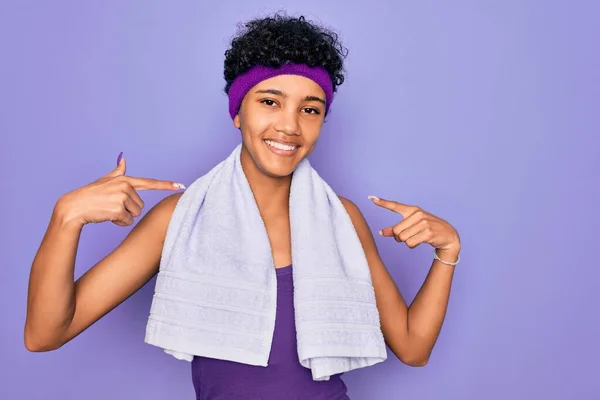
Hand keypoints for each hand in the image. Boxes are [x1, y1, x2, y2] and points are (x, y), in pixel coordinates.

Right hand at [55, 152, 185, 226]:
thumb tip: (123, 157)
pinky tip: (106, 216)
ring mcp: (121, 198)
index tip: (181, 185)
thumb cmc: (90, 194)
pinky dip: (118, 222)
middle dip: (127, 209)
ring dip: (123, 216)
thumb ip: (118, 172)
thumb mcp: (105, 180)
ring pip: (134, 214)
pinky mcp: (117, 210)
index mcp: (124, 180)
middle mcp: (125, 187)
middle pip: (140, 205)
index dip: (167, 185)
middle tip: (111, 205)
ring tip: (108, 210)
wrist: (74, 207)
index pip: (150, 182)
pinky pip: (127, 222)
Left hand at [368, 195, 459, 254]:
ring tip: (417, 238)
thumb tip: (381, 232)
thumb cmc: (427, 230)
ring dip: (407, 242)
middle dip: (400, 238)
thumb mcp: (412, 227)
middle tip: (409, 237)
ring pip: (403, 238)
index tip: (371, 198)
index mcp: (412, 210)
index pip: (395, 205)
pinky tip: (420, 242)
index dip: (382, 203)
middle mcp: (417, 214)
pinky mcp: (428, 232)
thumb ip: (396, 229)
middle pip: (396, 231)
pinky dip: (412, 246)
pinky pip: (410, 243)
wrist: (448, 236)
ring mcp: (423, 223)